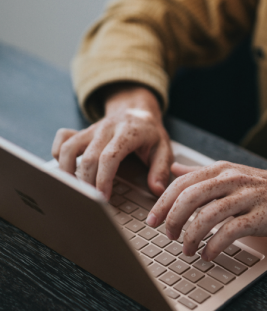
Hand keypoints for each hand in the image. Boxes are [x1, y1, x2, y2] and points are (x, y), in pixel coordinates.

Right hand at [51, 85, 172, 198]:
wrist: (137, 109)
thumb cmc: (149, 133)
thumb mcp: (163, 148)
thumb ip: (161, 169)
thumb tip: (157, 190)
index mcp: (128, 132)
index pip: (109, 156)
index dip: (104, 179)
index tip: (103, 198)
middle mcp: (107, 128)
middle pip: (88, 157)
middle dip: (87, 182)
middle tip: (92, 201)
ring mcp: (92, 129)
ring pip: (69, 148)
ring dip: (67, 171)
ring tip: (76, 190)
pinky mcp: (82, 131)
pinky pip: (62, 139)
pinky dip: (58, 155)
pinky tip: (66, 169)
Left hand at [146, 161, 266, 261]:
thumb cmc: (263, 187)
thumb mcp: (231, 173)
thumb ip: (201, 172)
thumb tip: (174, 169)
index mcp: (221, 170)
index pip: (182, 183)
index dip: (163, 202)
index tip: (152, 220)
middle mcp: (231, 180)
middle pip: (190, 197)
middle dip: (173, 219)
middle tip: (168, 236)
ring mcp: (245, 197)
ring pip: (207, 215)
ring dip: (192, 236)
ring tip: (187, 250)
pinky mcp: (258, 217)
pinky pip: (229, 232)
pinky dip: (214, 246)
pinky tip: (208, 255)